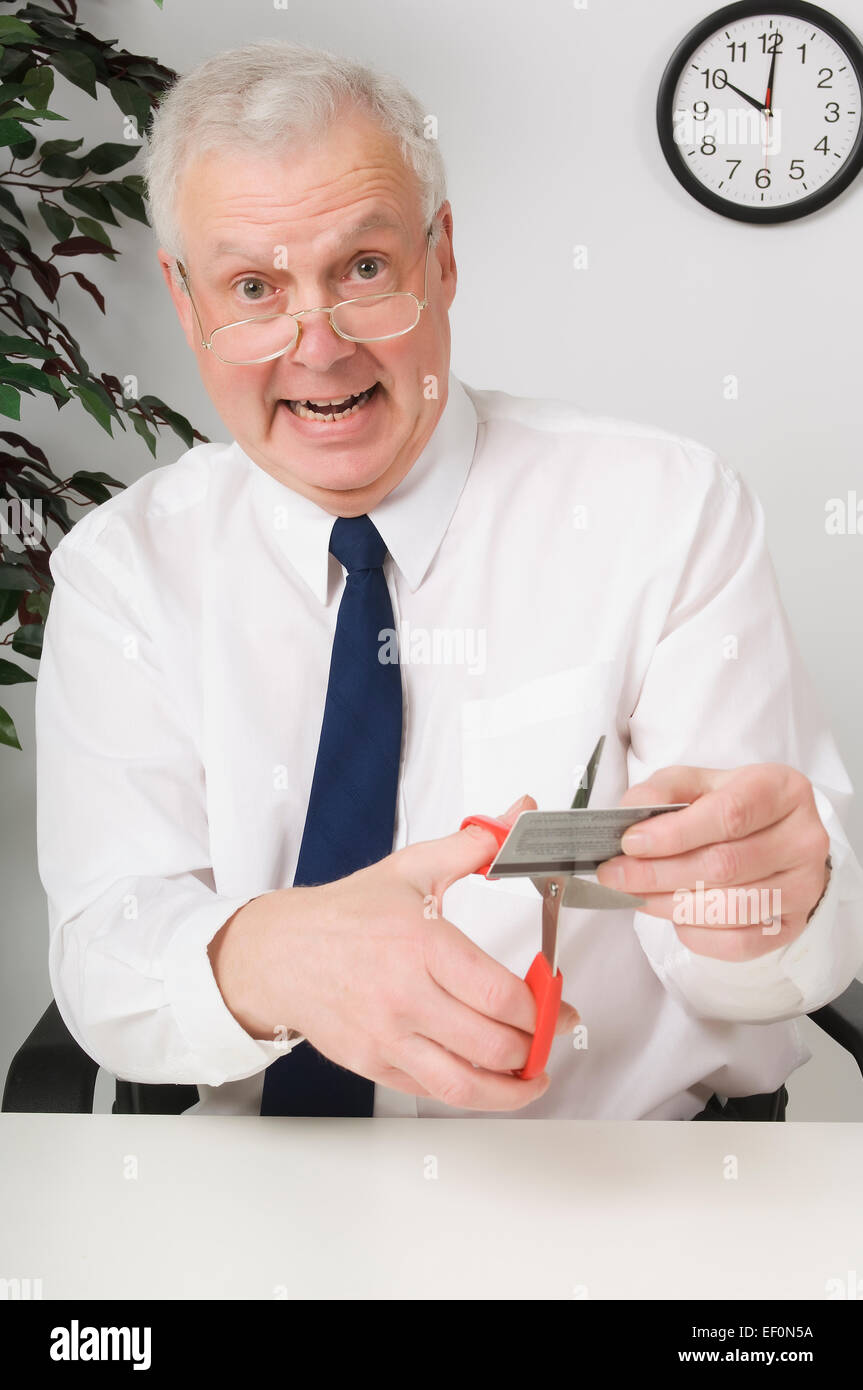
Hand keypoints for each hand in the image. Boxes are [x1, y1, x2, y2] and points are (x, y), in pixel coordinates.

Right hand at [210, 793, 578, 1109]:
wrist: (280, 953)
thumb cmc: (345, 915)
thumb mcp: (412, 870)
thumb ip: (472, 846)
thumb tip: (516, 819)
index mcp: (422, 946)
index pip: (500, 995)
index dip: (543, 1009)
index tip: (557, 1004)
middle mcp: (404, 997)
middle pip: (493, 1044)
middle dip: (536, 1046)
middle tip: (551, 1035)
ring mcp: (388, 1036)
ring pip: (466, 1085)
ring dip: (512, 1088)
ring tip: (532, 1075)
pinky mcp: (374, 1064)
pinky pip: (433, 1092)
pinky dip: (471, 1094)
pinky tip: (489, 1081)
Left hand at [595, 763, 830, 961]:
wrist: (773, 834)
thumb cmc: (730, 805)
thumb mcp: (696, 783)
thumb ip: (662, 791)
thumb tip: (629, 818)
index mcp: (781, 790)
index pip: (728, 815)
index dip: (674, 834)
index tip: (629, 843)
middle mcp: (803, 839)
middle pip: (725, 865)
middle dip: (658, 874)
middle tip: (615, 877)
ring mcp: (804, 886)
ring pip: (731, 907)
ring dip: (671, 906)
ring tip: (637, 896)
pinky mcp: (793, 924)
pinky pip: (741, 944)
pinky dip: (698, 935)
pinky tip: (675, 918)